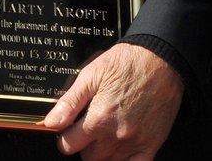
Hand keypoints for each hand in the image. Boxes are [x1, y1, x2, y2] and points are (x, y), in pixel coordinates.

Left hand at [42, 43, 183, 159]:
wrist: (161, 60)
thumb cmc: (126, 63)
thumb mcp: (90, 75)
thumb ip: (69, 103)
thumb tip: (50, 123)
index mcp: (98, 118)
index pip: (69, 146)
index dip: (64, 137)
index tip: (68, 129)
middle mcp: (117, 134)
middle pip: (89, 157)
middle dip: (84, 146)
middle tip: (88, 129)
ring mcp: (136, 141)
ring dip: (103, 153)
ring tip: (104, 134)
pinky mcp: (152, 144)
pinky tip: (120, 150)